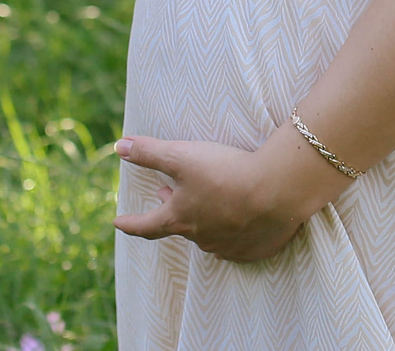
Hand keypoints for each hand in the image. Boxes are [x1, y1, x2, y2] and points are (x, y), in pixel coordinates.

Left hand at [113, 130, 340, 262]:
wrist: (277, 191)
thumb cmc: (225, 173)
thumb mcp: (182, 156)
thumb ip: (149, 152)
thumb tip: (118, 145)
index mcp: (179, 218)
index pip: (146, 226)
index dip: (129, 223)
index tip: (117, 223)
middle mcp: (200, 238)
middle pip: (179, 227)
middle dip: (170, 213)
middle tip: (165, 196)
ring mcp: (228, 247)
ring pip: (208, 236)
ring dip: (202, 220)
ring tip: (206, 205)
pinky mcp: (254, 249)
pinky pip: (238, 245)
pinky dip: (233, 233)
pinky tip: (239, 223)